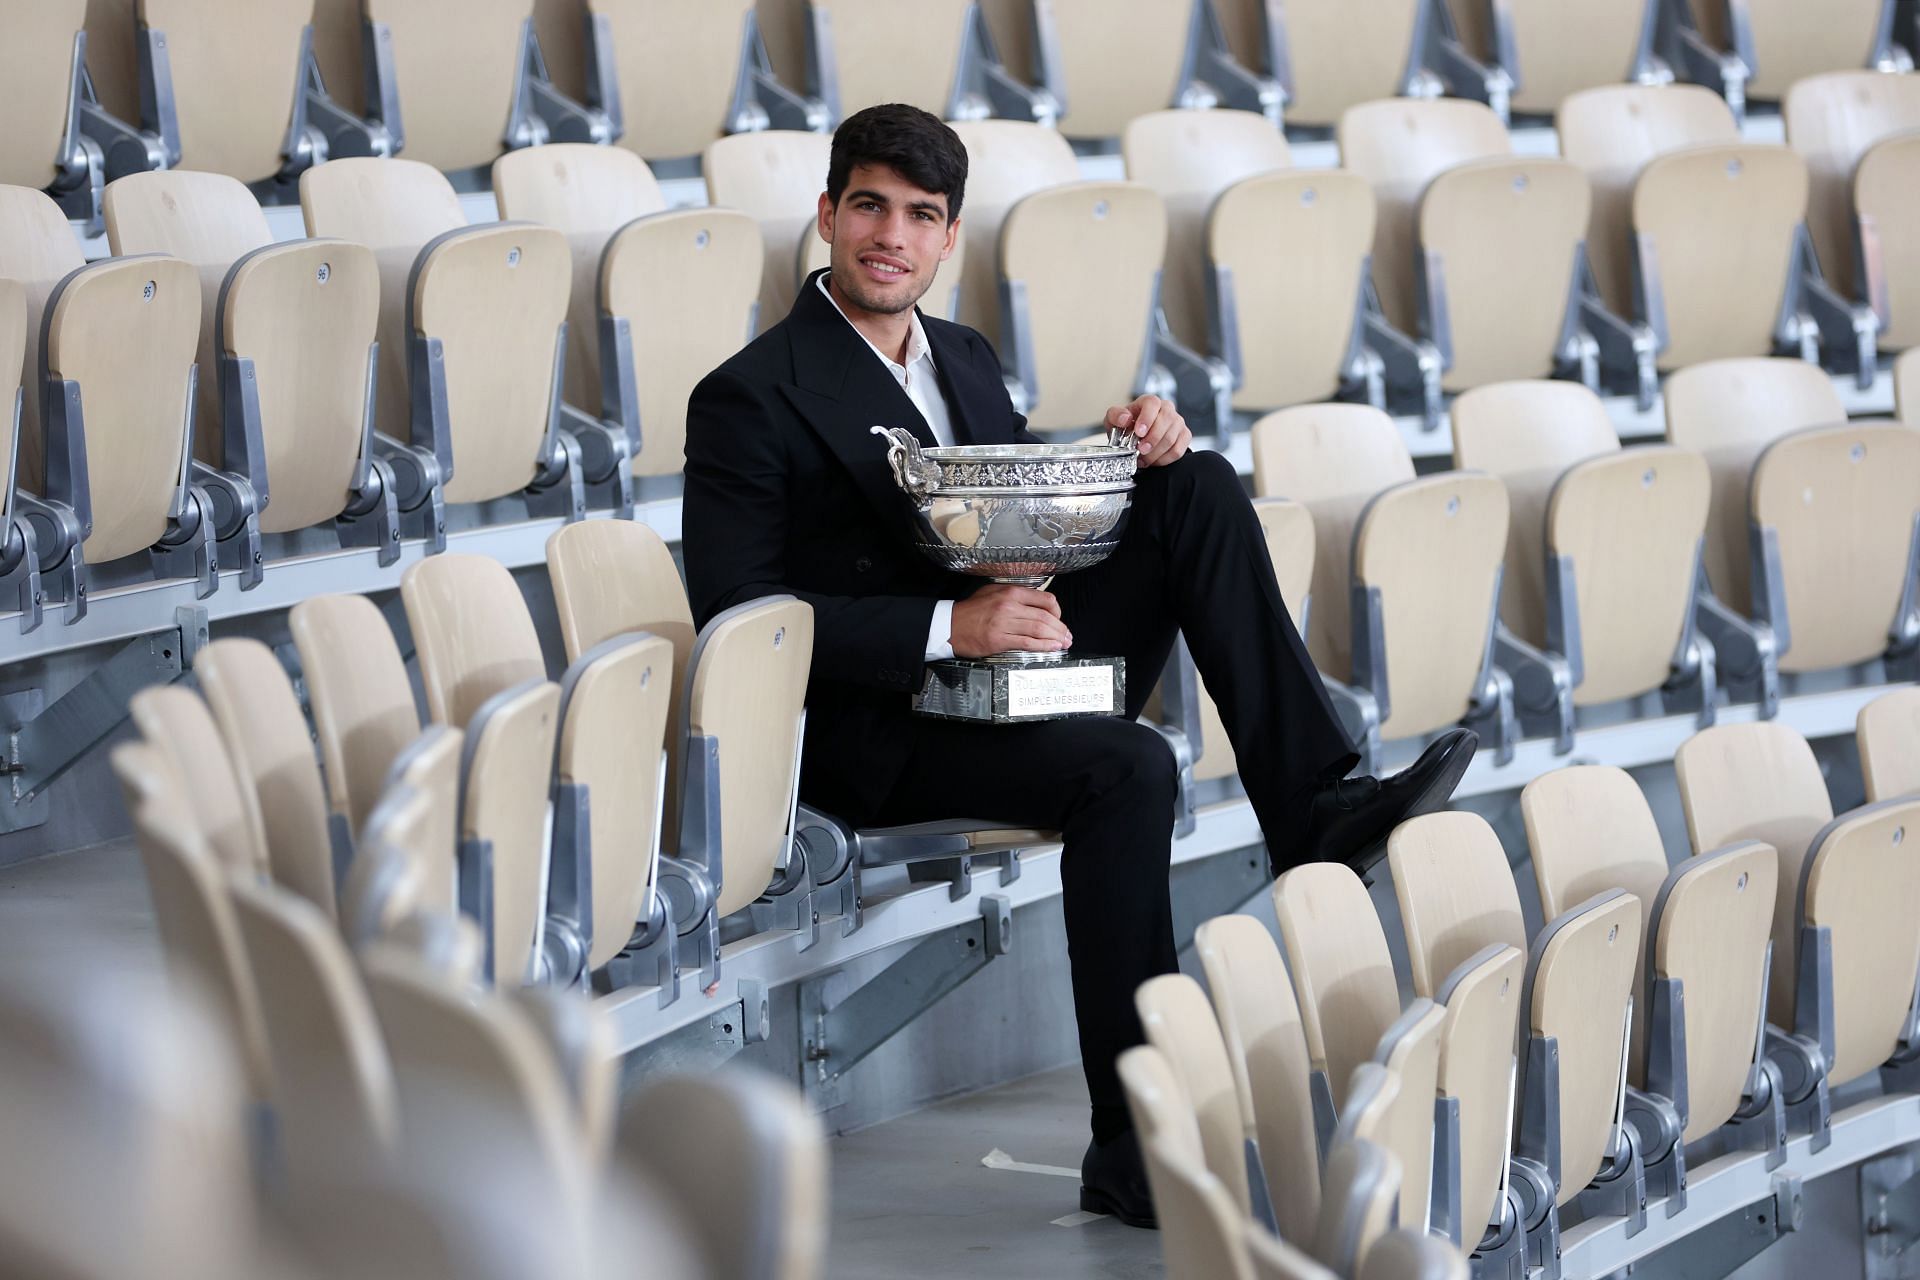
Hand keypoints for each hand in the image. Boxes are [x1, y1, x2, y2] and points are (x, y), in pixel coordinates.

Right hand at [950, 584, 1071, 657]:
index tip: (1059, 619)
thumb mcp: (992, 592)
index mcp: (1010, 592)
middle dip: (1061, 628)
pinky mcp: (999, 640)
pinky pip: (1027, 643)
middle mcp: (1009, 606)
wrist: (949, 625)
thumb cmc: (971, 610)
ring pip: (1039, 629)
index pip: (1045, 599)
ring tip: (1064, 643)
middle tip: (1068, 636)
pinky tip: (1052, 648)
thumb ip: (1014, 595)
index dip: (1057, 611)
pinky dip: (1043, 646)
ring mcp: (1004, 623)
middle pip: (1045, 616)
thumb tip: (1036, 602)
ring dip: (1055, 638)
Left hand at [1106, 394, 1191, 467]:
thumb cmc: (1126, 427)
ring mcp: (1177, 422)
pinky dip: (1164, 459)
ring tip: (1143, 458)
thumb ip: (1115, 416)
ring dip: (1156, 452)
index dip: (1147, 418)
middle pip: (1167, 420)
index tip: (1139, 432)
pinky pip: (1178, 450)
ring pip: (1172, 437)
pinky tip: (1154, 460)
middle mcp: (1166, 409)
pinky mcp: (1184, 436)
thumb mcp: (1113, 420)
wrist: (1134, 437)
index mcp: (1149, 402)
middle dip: (1152, 439)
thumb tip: (1125, 418)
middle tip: (1141, 450)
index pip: (1152, 403)